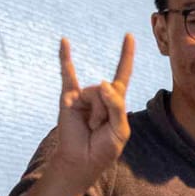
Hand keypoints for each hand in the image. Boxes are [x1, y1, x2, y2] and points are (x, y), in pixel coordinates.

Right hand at [51, 35, 134, 189]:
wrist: (82, 160)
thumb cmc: (104, 148)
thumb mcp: (120, 129)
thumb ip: (117, 105)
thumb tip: (102, 82)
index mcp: (116, 101)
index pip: (123, 73)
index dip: (126, 55)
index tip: (129, 36)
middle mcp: (99, 94)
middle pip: (110, 90)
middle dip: (108, 111)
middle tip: (101, 128)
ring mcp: (83, 95)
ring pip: (95, 93)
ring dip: (95, 113)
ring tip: (90, 126)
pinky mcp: (69, 97)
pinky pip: (67, 74)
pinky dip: (65, 57)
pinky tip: (65, 41)